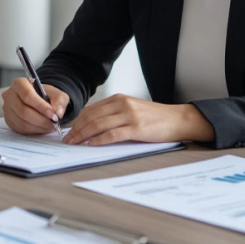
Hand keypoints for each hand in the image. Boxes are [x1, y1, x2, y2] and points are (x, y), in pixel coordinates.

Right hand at [2, 78, 68, 134]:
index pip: (28, 96)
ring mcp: (7, 109)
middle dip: (41, 120)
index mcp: (19, 83)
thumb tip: (58, 112)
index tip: (53, 115)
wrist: (37, 99)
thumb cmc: (44, 94)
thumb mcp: (55, 92)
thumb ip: (59, 99)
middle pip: (23, 111)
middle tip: (54, 124)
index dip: (41, 107)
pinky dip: (34, 131)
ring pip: (22, 122)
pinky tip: (42, 128)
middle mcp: (9, 95)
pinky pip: (20, 129)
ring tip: (50, 126)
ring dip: (39, 127)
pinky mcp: (8, 120)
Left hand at [62, 94, 213, 144]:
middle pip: (91, 116)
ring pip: (98, 125)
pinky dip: (99, 140)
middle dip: (76, 129)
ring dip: (83, 135)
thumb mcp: (132, 109)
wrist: (178, 119)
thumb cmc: (154, 118)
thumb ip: (114, 114)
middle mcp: (122, 104)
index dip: (77, 121)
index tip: (68, 130)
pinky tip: (91, 144)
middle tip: (67, 140)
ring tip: (74, 143)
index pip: (91, 110)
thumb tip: (93, 125)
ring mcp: (129, 115)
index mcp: (119, 99)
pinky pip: (112, 134)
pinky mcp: (137, 128)